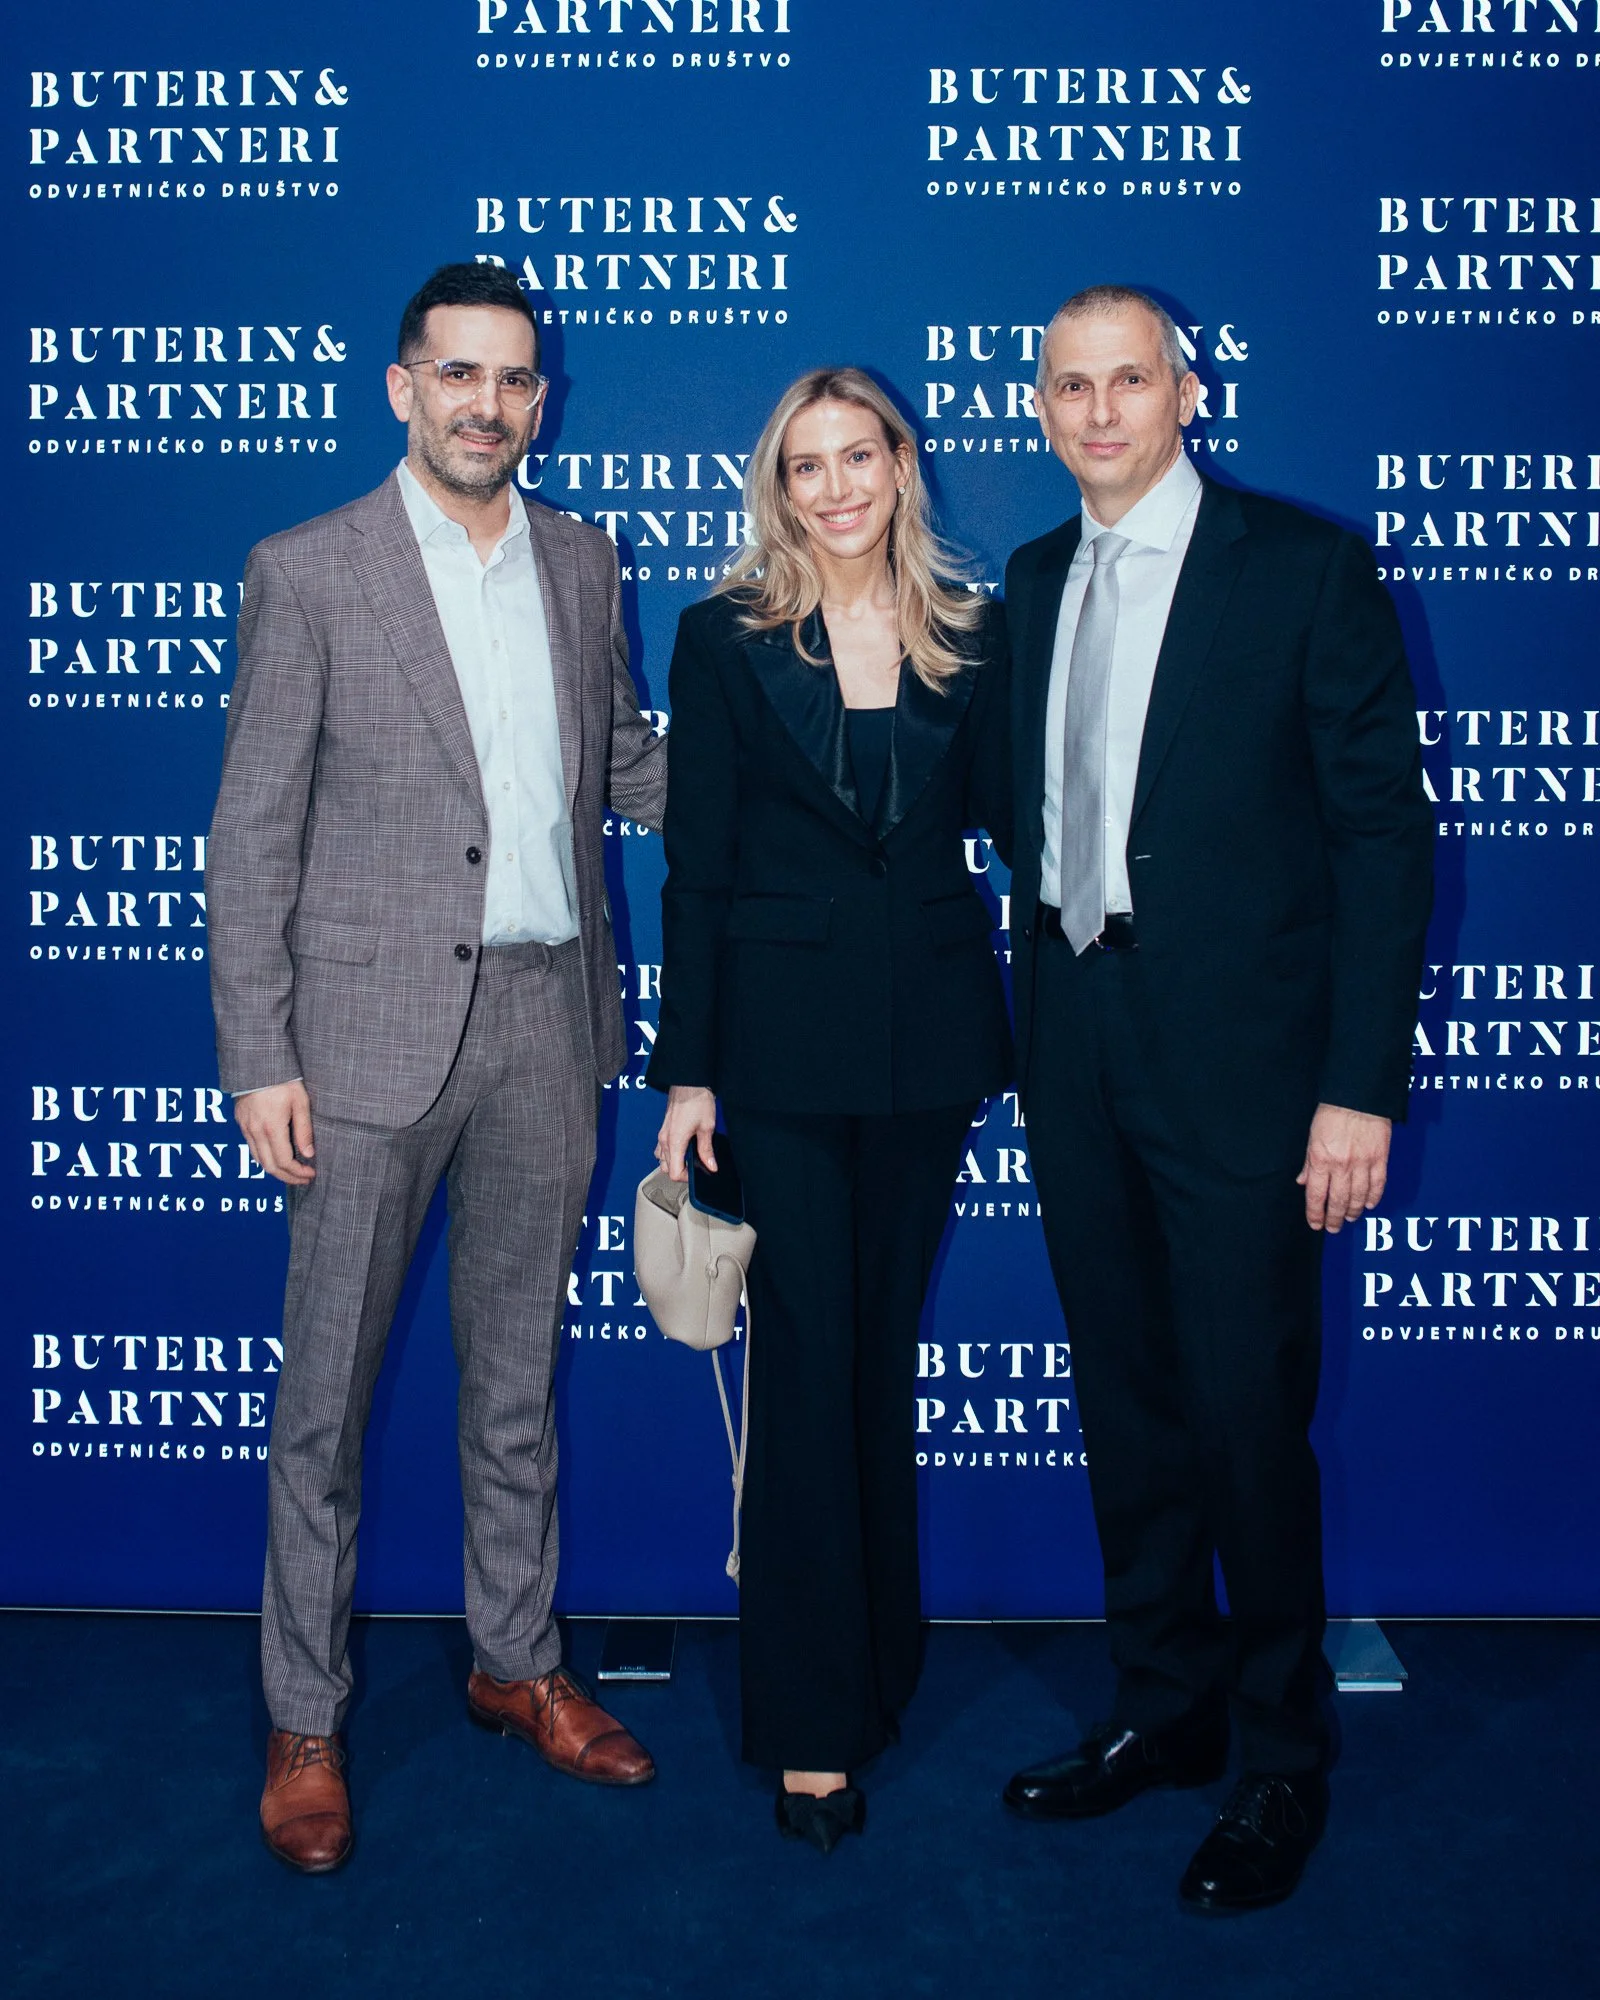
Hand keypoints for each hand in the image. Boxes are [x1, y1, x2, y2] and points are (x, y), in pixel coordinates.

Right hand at [235, 1080, 316, 1186]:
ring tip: (293, 1172)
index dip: (298, 1173)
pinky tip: (277, 1156)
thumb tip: (309, 1154)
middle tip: (304, 1179)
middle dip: (288, 1177)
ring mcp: (245, 1127)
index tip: (311, 1174)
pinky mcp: (241, 1122)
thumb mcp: (301, 1101)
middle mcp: (255, 1131)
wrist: (257, 1062)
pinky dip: (265, 1158)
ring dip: (275, 1170)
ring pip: (258, 1159)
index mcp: (271, 1127)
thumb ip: (304, 1130)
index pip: (284, 1162)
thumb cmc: (283, 1078)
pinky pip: (251, 1147)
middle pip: (269, 1166)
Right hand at [656, 1085, 717, 1182]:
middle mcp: (664, 1139)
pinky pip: (661, 1148)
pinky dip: (670, 1153)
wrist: (689, 1082)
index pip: (674, 1173)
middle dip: (680, 1172)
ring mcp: (662, 1134)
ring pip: (662, 1159)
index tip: (698, 1173)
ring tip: (689, 1158)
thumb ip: (707, 1150)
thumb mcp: (707, 1127)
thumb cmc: (697, 1100)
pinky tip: (682, 1148)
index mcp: (674, 1142)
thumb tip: (710, 1166)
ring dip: (673, 1162)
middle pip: (666, 1168)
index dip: (686, 1178)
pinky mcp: (664, 1128)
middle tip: (696, 1167)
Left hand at [1296, 1102, 1390, 1233]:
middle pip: (1337, 1201)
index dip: (1315, 1214)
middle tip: (1333, 1228)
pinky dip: (1373, 1198)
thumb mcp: (1312, 1137)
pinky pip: (1377, 1185)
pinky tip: (1369, 1205)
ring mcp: (1362, 1164)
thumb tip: (1303, 1183)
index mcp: (1320, 1160)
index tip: (1315, 1224)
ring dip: (1353, 1211)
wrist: (1358, 1097)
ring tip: (1349, 1218)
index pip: (1316, 1196)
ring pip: (1358, 1197)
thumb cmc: (1332, 1114)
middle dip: (1334, 1218)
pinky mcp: (1380, 1159)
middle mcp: (1341, 1166)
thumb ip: (1309, 1163)